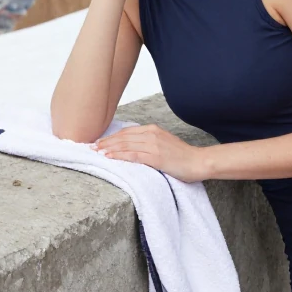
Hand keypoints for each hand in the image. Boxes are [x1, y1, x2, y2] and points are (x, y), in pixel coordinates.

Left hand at [91, 124, 208, 182]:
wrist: (198, 162)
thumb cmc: (182, 156)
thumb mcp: (164, 143)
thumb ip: (150, 142)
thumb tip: (133, 147)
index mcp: (153, 130)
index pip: (127, 132)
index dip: (112, 137)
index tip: (100, 142)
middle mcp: (152, 134)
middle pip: (123, 137)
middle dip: (106, 142)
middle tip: (93, 147)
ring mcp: (153, 145)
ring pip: (125, 144)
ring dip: (109, 148)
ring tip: (97, 152)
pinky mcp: (155, 157)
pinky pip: (132, 155)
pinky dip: (119, 155)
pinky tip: (109, 157)